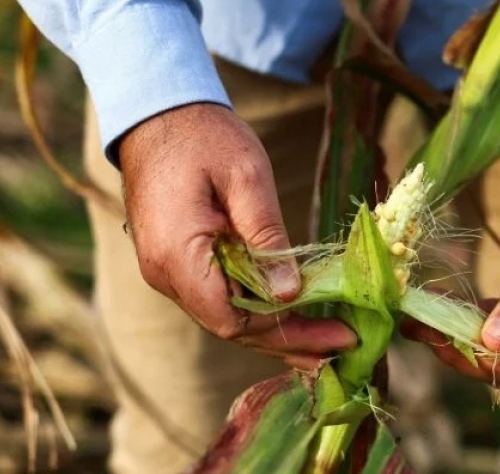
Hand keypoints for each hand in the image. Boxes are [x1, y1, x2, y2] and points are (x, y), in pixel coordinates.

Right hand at [119, 103, 355, 367]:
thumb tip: (291, 292)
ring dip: (275, 331)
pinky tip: (290, 315)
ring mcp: (166, 272)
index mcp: (178, 255)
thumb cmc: (204, 137)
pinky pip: (218, 298)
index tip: (337, 335)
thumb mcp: (246, 177)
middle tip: (343, 345)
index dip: (287, 334)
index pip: (233, 320)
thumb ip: (267, 235)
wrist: (156, 113)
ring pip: (226, 317)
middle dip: (290, 340)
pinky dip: (256, 310)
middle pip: (232, 327)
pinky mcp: (175, 263)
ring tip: (325, 343)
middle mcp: (165, 274)